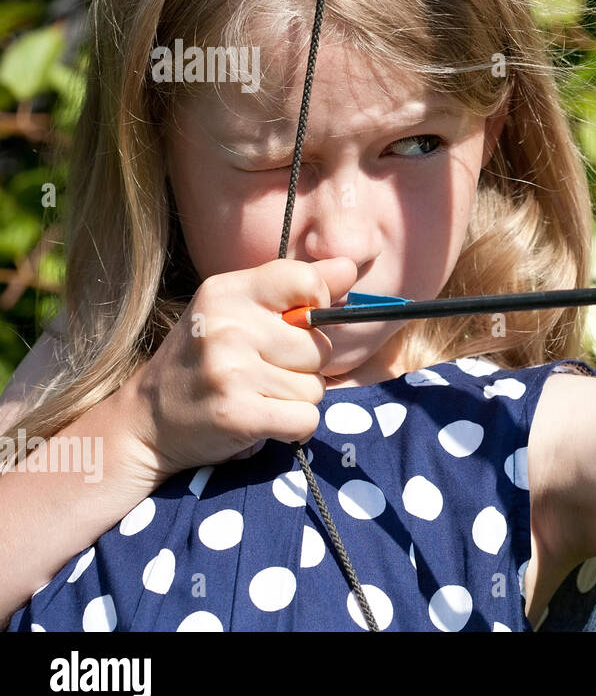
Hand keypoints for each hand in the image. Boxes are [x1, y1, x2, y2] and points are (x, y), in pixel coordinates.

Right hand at [121, 257, 357, 479]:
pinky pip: (306, 419)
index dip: (318, 306)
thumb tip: (349, 267)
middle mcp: (226, 326)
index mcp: (226, 292)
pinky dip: (293, 428)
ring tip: (257, 396)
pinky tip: (263, 420)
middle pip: (319, 346)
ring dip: (295, 399)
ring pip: (314, 387)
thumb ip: (295, 288)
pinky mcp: (237, 414)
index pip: (305, 281)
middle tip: (262, 373)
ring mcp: (230, 371)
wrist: (146, 421)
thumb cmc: (204, 361)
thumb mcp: (237, 311)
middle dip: (303, 367)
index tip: (298, 324)